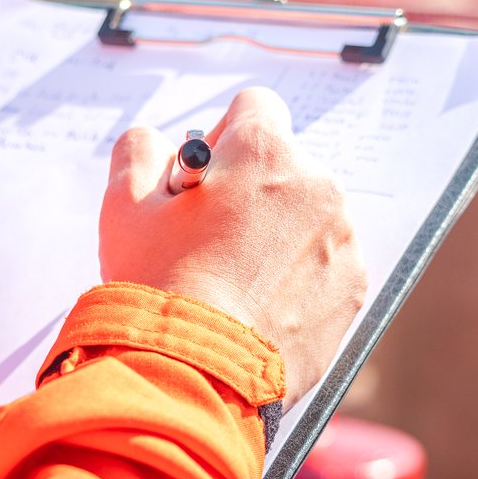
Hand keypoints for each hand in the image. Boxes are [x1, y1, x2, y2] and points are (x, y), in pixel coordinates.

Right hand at [99, 88, 366, 410]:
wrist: (197, 370)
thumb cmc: (159, 285)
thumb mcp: (124, 207)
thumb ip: (140, 152)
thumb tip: (156, 142)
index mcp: (263, 151)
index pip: (254, 109)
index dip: (223, 141)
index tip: (205, 180)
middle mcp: (316, 183)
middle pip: (285, 166)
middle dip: (253, 191)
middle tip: (211, 240)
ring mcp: (342, 238)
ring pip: (309, 217)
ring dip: (279, 235)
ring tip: (236, 282)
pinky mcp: (353, 287)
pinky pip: (327, 265)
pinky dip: (301, 279)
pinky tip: (261, 306)